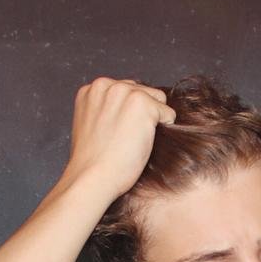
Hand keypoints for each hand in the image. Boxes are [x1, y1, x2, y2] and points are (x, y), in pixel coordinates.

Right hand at [60, 77, 176, 201]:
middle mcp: (107, 84)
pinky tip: (143, 143)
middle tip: (127, 139)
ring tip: (134, 140)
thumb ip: (106, 110)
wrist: (93, 177)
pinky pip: (168, 114)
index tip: (119, 132)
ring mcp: (125, 92)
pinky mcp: (142, 104)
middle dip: (143, 113)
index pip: (126, 90)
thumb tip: (129, 111)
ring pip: (158, 99)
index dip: (129, 113)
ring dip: (154, 120)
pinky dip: (164, 129)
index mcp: (92, 89)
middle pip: (144, 91)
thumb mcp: (92, 125)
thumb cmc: (94, 162)